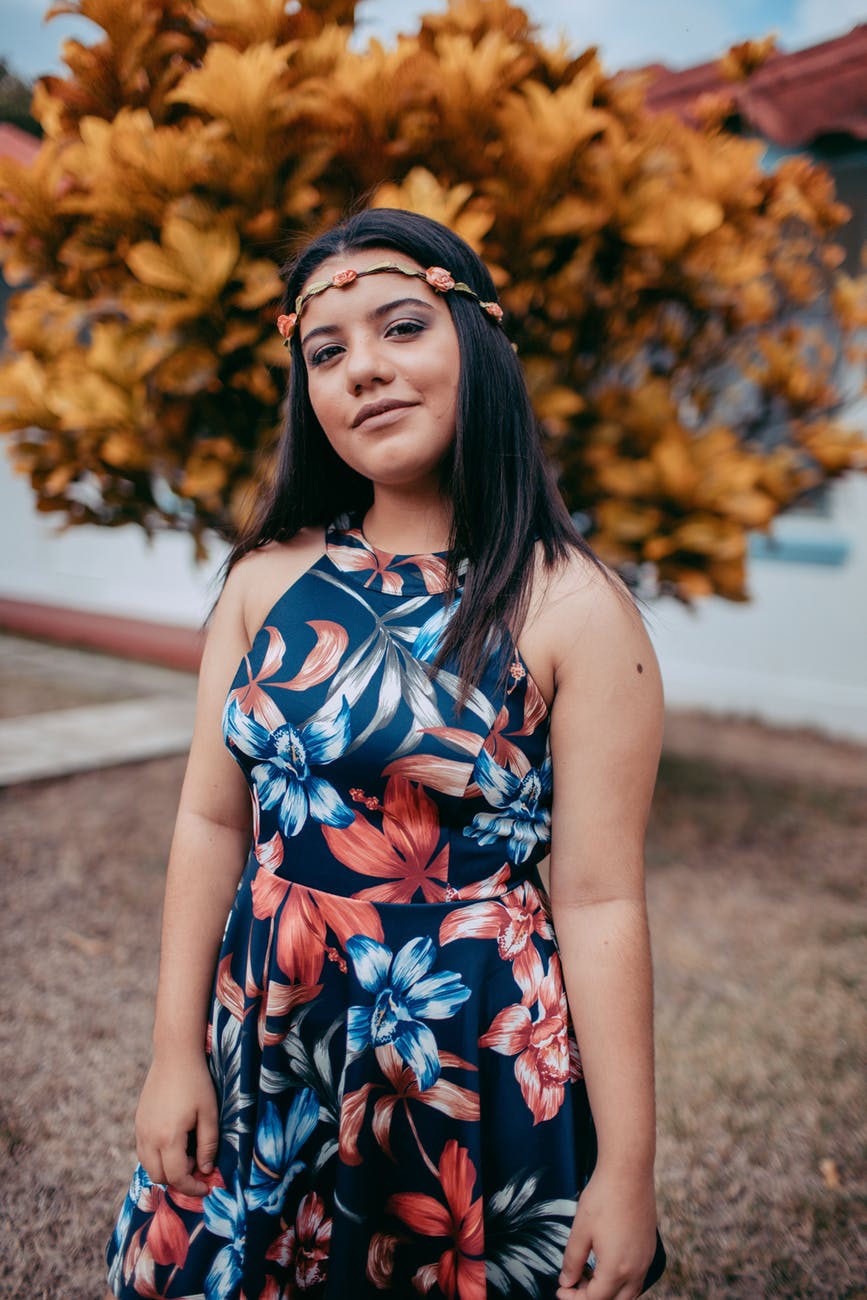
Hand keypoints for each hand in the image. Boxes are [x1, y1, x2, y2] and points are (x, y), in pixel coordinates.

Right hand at [134, 1050, 218, 1196]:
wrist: (174, 1055)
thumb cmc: (196, 1083)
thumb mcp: (209, 1114)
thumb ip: (208, 1145)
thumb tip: (206, 1170)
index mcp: (168, 1138)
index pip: (177, 1177)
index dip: (192, 1187)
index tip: (206, 1188)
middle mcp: (149, 1137)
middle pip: (159, 1176)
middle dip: (179, 1179)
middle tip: (198, 1167)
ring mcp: (140, 1129)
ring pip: (148, 1165)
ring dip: (166, 1169)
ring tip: (187, 1154)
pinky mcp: (138, 1121)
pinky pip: (144, 1150)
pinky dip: (157, 1157)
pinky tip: (175, 1143)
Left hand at [556, 1167, 657, 1299]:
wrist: (629, 1171)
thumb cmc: (603, 1198)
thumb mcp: (580, 1230)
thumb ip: (572, 1261)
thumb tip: (566, 1282)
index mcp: (616, 1269)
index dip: (574, 1299)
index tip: (560, 1289)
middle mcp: (636, 1270)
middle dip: (592, 1298)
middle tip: (573, 1285)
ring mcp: (646, 1260)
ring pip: (628, 1293)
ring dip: (608, 1291)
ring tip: (587, 1275)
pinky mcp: (649, 1249)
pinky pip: (637, 1278)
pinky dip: (620, 1281)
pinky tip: (605, 1264)